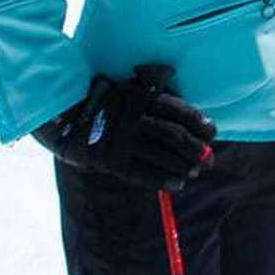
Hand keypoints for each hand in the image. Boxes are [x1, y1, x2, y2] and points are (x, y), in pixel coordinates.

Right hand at [33, 64, 216, 189]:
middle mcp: (132, 116)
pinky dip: (163, 179)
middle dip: (196, 149)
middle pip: (174, 134)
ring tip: (195, 171)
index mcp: (140, 96)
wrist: (63, 118)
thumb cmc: (107, 104)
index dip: (199, 122)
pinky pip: (142, 172)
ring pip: (162, 154)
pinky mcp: (109, 160)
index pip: (178, 110)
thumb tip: (196, 120)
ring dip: (183, 165)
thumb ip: (158, 96)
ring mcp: (121, 139)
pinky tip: (178, 183)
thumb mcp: (130, 90)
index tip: (212, 132)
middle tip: (210, 159)